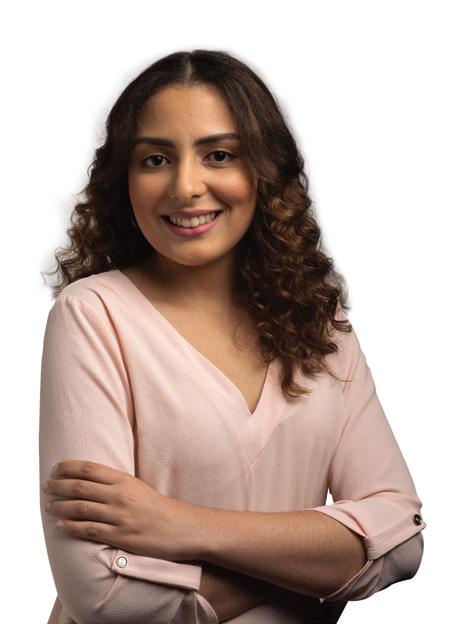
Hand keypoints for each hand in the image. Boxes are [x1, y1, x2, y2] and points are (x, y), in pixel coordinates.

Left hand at [42, 460, 197, 559]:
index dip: (68, 467)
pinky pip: (89, 530)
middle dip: (59, 486)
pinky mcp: (120, 536)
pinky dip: (72, 527)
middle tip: (46, 486)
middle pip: (80, 487)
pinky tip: (61, 525)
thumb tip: (88, 480)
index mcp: (124, 480)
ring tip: (48, 506)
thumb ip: (115, 483)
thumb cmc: (156, 507)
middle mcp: (119, 496)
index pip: (89, 469)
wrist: (179, 527)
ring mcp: (119, 516)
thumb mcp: (137, 487)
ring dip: (60, 507)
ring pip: (81, 509)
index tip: (55, 469)